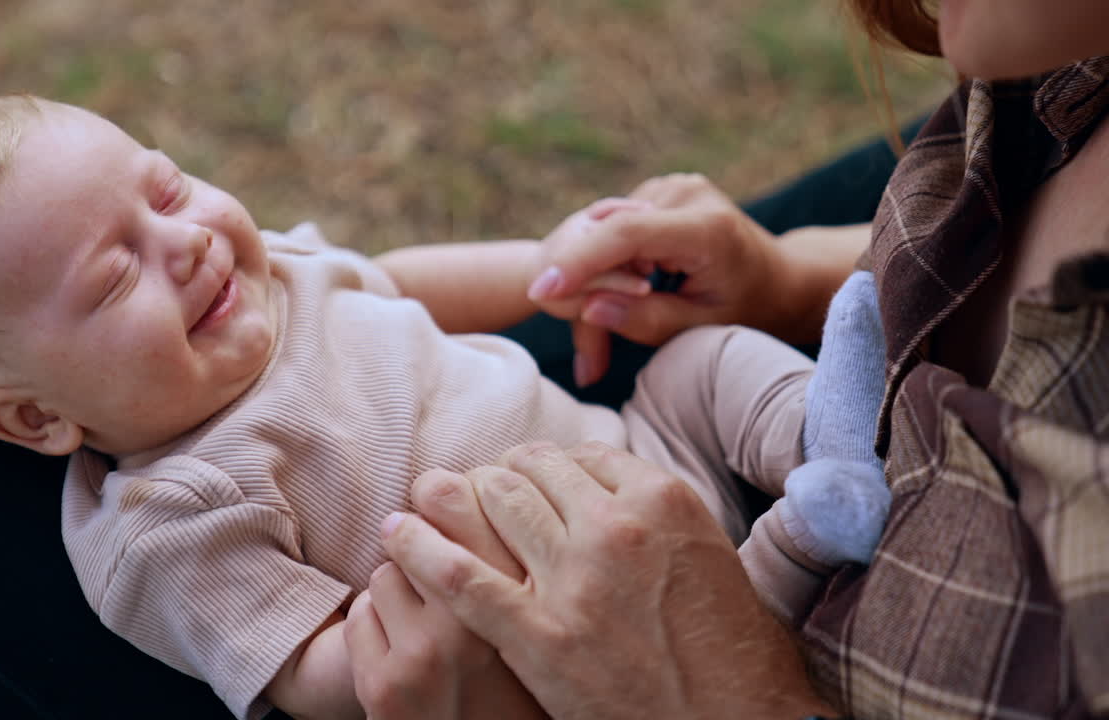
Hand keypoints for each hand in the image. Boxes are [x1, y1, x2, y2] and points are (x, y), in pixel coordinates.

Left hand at [345, 470, 545, 719]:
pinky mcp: (383, 687)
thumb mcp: (546, 623)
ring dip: (399, 593)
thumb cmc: (521, 690)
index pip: (479, 496)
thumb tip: (505, 478)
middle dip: (425, 543)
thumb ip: (532, 563)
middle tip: (426, 556)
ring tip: (426, 626)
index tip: (454, 499)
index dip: (459, 493)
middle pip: (426, 525)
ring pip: (388, 572)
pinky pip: (360, 616)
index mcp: (532, 602)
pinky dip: (373, 631)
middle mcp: (482, 627)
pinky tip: (401, 657)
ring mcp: (428, 658)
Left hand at [381, 442, 833, 719]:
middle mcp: (616, 528)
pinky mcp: (539, 636)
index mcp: (661, 500)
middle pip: (529, 470)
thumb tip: (596, 486)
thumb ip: (651, 514)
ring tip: (430, 499)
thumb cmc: (728, 650)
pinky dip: (421, 549)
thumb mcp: (708, 554)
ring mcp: (575, 581)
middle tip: (477, 489)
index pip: (578, 454)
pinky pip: (463, 576)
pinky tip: (398, 534)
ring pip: (490, 505)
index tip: (525, 477)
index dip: (543, 464)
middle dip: (496, 475)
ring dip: (453, 497)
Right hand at [527, 174, 789, 385]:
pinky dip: (606, 265)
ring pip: (605, 233)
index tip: (541, 291)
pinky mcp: (658, 191)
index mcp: (706, 227)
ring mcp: (671, 186)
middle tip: (586, 360)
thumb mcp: (703, 328)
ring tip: (603, 342)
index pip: (627, 234)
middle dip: (582, 286)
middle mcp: (686, 194)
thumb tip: (590, 306)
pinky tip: (623, 297)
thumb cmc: (748, 310)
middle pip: (609, 234)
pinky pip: (614, 230)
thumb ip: (647, 319)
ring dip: (594, 279)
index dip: (580, 261)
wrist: (780, 279)